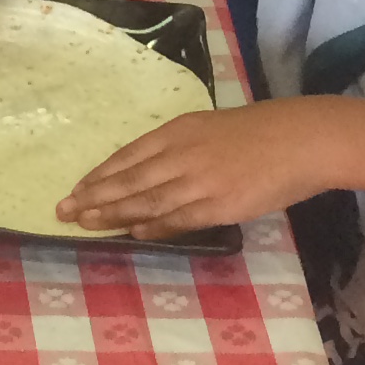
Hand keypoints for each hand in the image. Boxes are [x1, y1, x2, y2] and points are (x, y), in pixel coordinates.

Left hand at [57, 103, 326, 236]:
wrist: (300, 139)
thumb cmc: (259, 132)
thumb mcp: (210, 129)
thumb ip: (180, 149)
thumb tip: (152, 173)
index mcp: (178, 131)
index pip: (127, 155)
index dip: (100, 175)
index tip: (76, 189)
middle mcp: (181, 154)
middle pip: (128, 179)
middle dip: (94, 197)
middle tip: (63, 211)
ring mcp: (199, 180)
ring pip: (146, 200)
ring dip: (114, 214)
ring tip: (86, 225)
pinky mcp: (219, 204)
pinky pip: (179, 218)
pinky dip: (154, 227)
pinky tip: (133, 234)